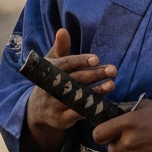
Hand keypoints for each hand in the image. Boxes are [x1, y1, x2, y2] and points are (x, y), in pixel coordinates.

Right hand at [24, 29, 114, 151]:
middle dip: (94, 75)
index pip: (65, 65)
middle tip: (113, 70)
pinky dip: (92, 107)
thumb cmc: (51, 79)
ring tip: (112, 84)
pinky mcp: (62, 120)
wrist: (38, 110)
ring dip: (97, 92)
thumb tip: (63, 30)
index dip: (80, 62)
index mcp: (48, 72)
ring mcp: (55, 105)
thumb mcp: (53, 63)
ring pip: (78, 98)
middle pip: (75, 80)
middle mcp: (49, 89)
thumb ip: (60, 48)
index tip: (96, 59)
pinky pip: (79, 114)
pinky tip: (105, 102)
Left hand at [92, 99, 151, 151]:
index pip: (98, 134)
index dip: (102, 136)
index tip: (109, 136)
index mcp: (127, 123)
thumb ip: (129, 110)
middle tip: (137, 142)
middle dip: (121, 147)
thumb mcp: (149, 107)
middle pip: (111, 150)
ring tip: (151, 149)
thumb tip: (115, 113)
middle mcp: (129, 142)